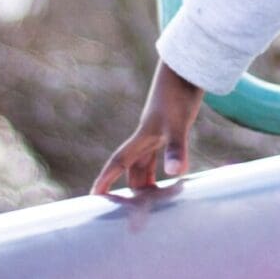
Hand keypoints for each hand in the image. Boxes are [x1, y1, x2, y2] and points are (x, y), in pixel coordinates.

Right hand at [91, 58, 205, 193]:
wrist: (185, 67)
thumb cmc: (179, 93)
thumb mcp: (178, 124)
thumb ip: (176, 148)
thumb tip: (175, 173)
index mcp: (143, 137)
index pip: (120, 162)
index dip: (106, 178)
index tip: (93, 195)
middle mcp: (148, 135)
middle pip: (133, 166)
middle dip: (129, 188)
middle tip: (128, 211)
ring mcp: (160, 129)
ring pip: (147, 160)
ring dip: (147, 178)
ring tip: (150, 200)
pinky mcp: (173, 124)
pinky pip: (162, 150)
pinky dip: (163, 163)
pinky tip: (172, 170)